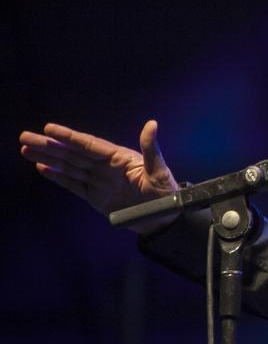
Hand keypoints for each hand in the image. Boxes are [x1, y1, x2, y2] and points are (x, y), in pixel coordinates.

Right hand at [19, 120, 180, 235]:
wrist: (163, 219)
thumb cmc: (165, 193)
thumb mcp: (159, 171)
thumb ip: (151, 149)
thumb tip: (152, 124)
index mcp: (119, 158)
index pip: (89, 145)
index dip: (69, 137)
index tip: (49, 128)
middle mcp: (105, 166)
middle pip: (73, 154)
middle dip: (49, 145)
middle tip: (25, 136)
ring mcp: (98, 181)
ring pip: (68, 166)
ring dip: (48, 158)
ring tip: (26, 149)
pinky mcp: (94, 196)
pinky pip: (72, 183)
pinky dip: (57, 176)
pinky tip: (42, 167)